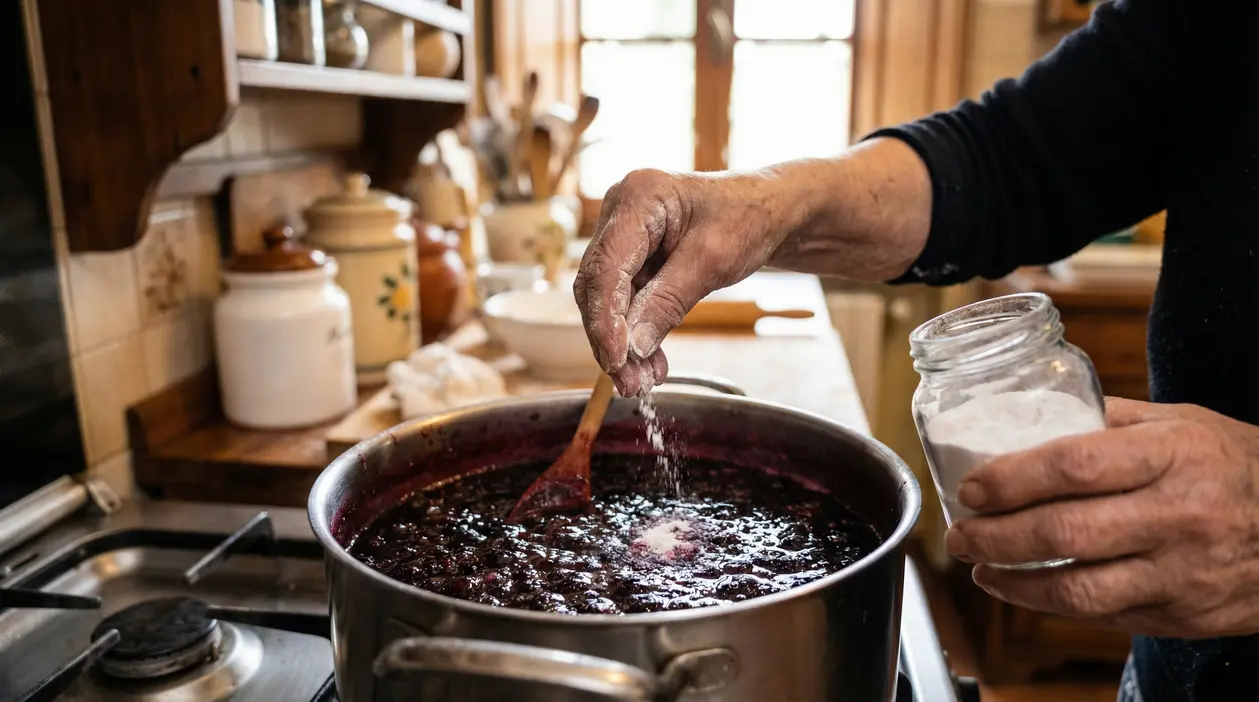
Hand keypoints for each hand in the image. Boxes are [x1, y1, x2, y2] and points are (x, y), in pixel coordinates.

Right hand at [573, 168, 795, 396]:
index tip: (618, 360)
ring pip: (607, 300)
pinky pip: (626, 301)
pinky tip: (650, 362)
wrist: (771, 210)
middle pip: (598, 285)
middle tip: (630, 382)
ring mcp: (624, 234)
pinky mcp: (633, 256)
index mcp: (638, 197)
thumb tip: (632, 348)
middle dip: (611, 338)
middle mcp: (621, 211)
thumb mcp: (712, 262)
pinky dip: (636, 333)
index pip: (606, 266)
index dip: (606, 319)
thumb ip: (667, 302)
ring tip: (642, 381)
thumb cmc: (749, 218)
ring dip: (623, 343)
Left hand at [945, 397, 1258, 638]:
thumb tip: (1029, 414)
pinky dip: (1052, 604)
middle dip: (996, 536)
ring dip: (1014, 582)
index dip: (1012, 478)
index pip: (1074, 465)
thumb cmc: (1234, 464)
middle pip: (1065, 531)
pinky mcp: (1183, 614)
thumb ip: (1108, 420)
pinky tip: (1023, 588)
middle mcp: (1179, 515)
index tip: (973, 486)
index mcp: (1173, 455)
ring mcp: (1183, 572)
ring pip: (1078, 588)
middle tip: (960, 533)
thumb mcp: (1182, 423)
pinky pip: (1104, 615)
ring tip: (979, 567)